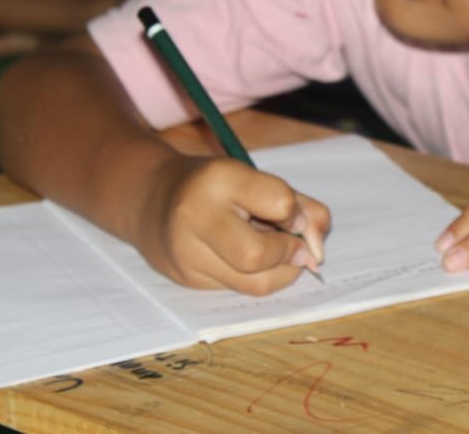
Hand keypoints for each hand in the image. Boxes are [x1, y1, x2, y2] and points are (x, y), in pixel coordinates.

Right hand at [132, 152, 330, 294]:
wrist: (151, 198)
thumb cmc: (215, 186)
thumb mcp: (256, 178)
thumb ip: (300, 205)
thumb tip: (318, 249)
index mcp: (218, 178)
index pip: (278, 202)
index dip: (297, 213)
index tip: (292, 213)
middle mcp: (195, 216)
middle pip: (258, 256)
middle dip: (288, 254)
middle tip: (293, 245)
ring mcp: (187, 254)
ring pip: (254, 284)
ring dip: (281, 272)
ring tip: (277, 254)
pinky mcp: (187, 280)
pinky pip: (240, 290)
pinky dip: (258, 278)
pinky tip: (250, 261)